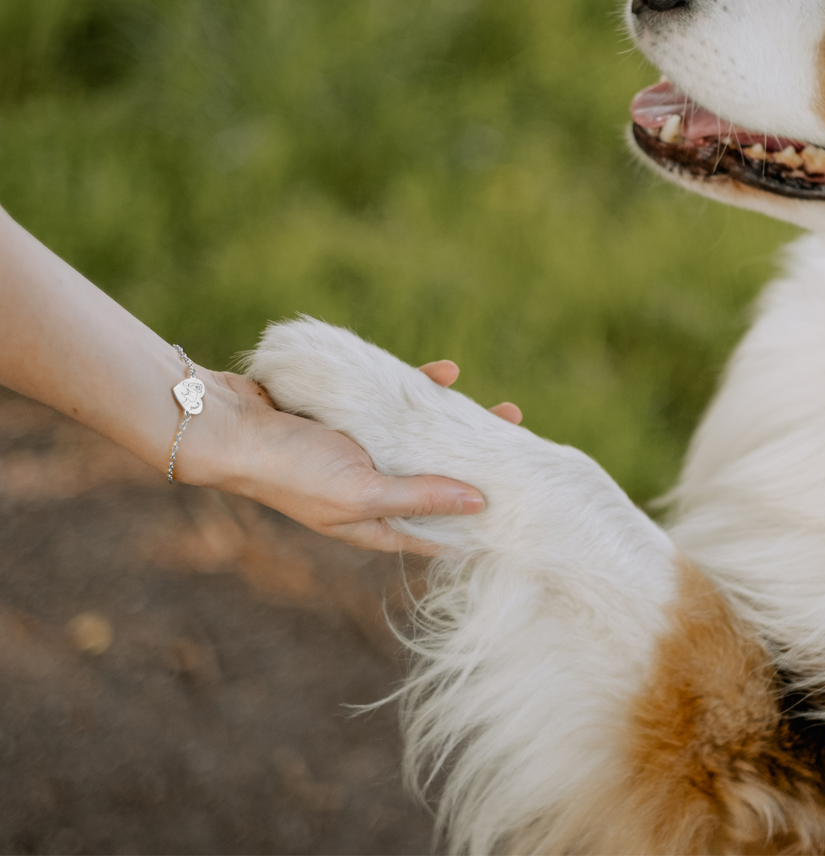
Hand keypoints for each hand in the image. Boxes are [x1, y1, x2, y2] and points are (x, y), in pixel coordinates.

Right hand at [181, 361, 521, 554]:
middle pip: (439, 479)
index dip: (477, 522)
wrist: (226, 424)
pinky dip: (421, 389)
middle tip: (520, 442)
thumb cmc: (291, 471)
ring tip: (501, 410)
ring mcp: (364, 451)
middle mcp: (374, 489)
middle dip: (479, 463)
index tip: (519, 508)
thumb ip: (420, 497)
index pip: (439, 531)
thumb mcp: (362, 492)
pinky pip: (397, 403)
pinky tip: (447, 372)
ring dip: (459, 424)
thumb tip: (479, 505)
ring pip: (424, 439)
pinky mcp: (353, 415)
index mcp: (375, 522)